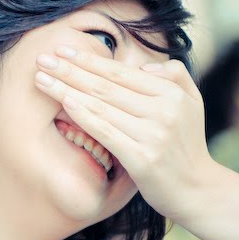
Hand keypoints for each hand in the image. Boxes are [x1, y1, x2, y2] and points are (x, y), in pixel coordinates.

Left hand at [33, 45, 216, 223]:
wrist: (197, 189)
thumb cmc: (186, 144)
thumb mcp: (192, 103)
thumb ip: (174, 75)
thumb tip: (143, 67)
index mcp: (171, 94)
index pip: (121, 72)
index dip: (89, 59)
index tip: (62, 49)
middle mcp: (163, 111)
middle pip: (106, 86)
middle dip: (69, 70)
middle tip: (41, 58)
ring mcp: (153, 135)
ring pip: (101, 106)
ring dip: (67, 90)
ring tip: (41, 79)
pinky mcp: (142, 159)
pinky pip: (105, 132)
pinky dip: (83, 115)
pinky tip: (64, 102)